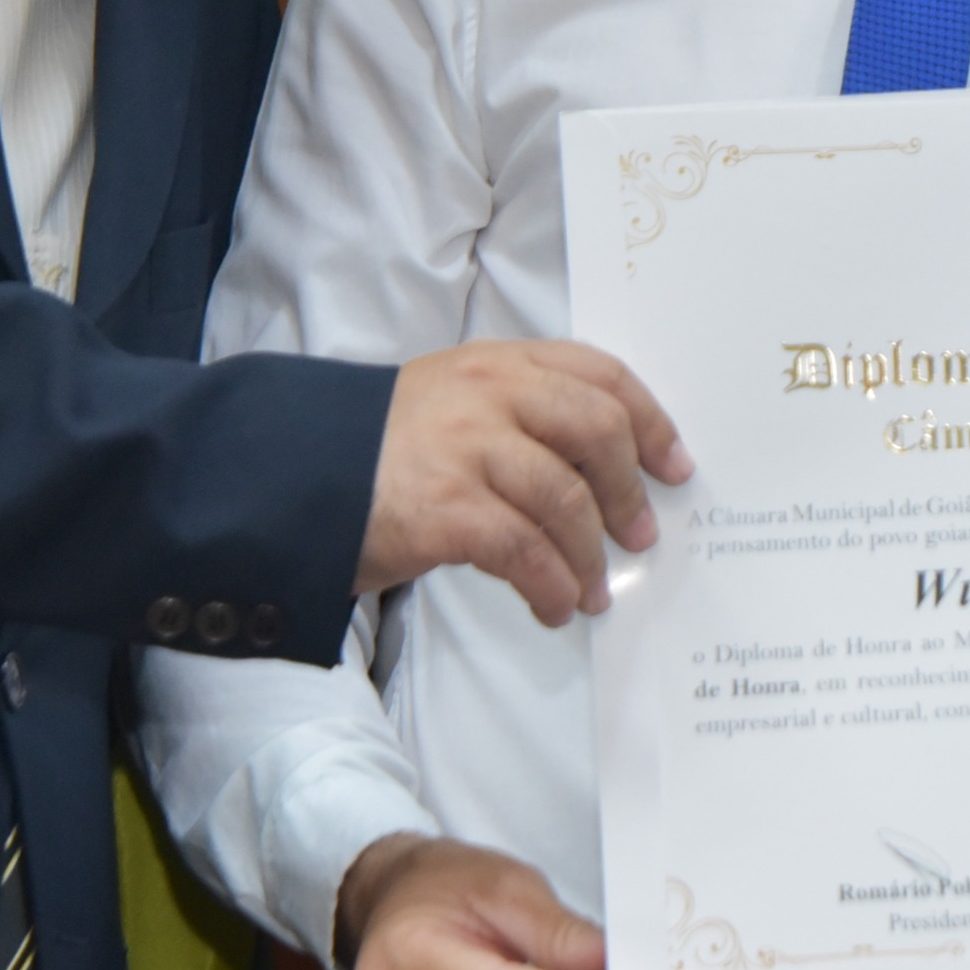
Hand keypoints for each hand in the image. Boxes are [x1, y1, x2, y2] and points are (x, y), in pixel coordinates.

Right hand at [356, 339, 692, 624]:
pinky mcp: (445, 508)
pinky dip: (550, 586)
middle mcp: (488, 393)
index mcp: (498, 362)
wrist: (296, 479)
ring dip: (590, 557)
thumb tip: (605, 476)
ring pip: (566, 502)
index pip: (599, 374)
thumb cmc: (384, 450)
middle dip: (628, 490)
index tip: (673, 464)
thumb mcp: (455, 403)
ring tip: (592, 591)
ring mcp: (466, 448)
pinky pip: (525, 552)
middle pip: (596, 431)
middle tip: (640, 534)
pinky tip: (552, 606)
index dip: (649, 420)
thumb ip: (523, 417)